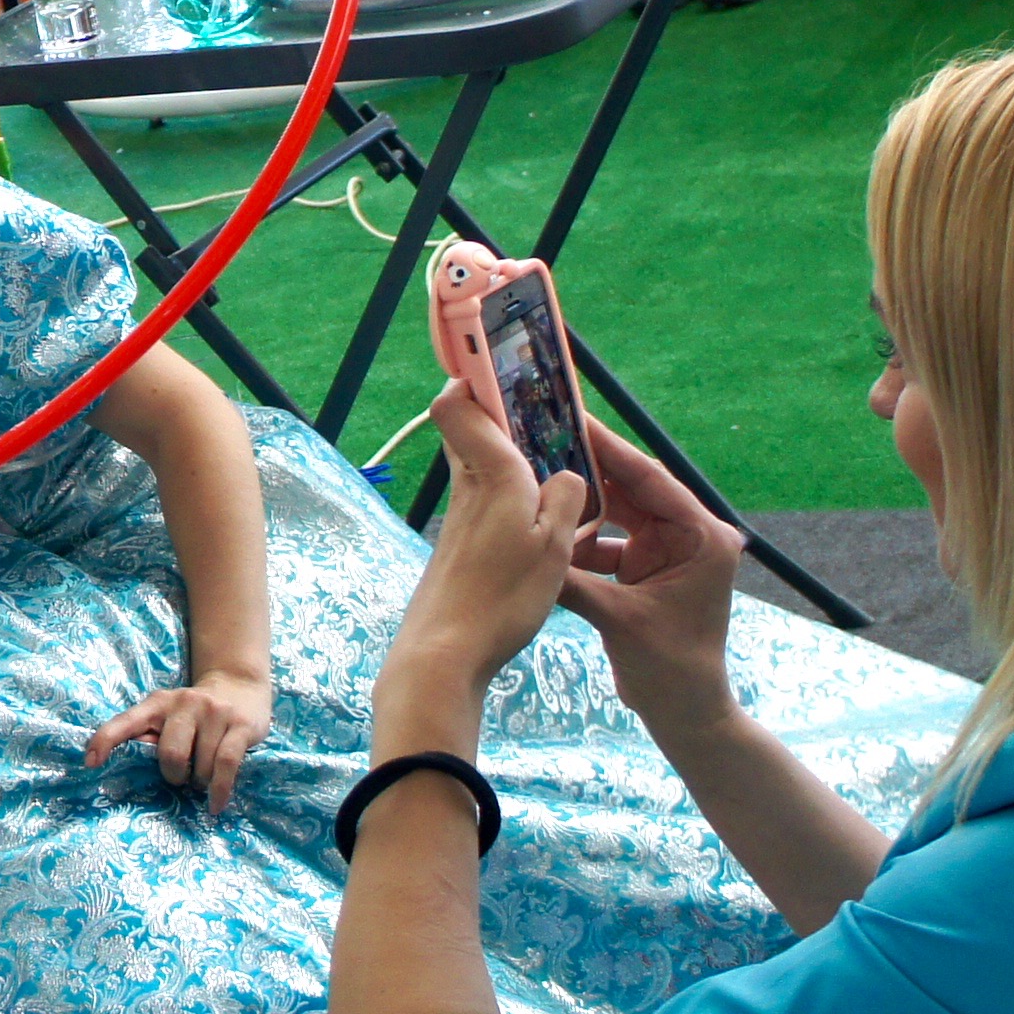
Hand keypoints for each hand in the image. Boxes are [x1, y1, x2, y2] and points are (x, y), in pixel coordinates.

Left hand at [84, 666, 276, 812]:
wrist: (240, 685)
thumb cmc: (194, 713)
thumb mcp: (167, 717)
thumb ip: (148, 737)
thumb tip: (125, 770)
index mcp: (157, 703)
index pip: (125, 722)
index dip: (105, 740)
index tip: (91, 764)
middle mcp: (184, 703)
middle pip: (170, 754)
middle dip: (174, 776)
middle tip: (182, 778)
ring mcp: (214, 713)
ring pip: (201, 764)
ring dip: (200, 783)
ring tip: (202, 780)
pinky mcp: (240, 725)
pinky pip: (226, 765)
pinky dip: (219, 790)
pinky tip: (215, 804)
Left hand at [398, 378, 594, 692]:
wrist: (444, 653)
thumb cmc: (501, 598)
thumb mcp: (553, 547)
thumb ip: (566, 500)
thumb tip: (569, 476)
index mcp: (492, 475)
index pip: (456, 405)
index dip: (469, 377)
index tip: (494, 360)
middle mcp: (469, 488)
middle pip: (472, 431)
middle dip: (501, 413)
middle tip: (543, 409)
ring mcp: (461, 518)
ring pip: (482, 467)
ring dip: (510, 457)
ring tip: (553, 464)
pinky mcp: (460, 546)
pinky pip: (486, 502)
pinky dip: (510, 497)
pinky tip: (535, 517)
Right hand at [557, 416, 743, 735]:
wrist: (685, 713)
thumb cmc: (670, 669)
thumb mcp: (618, 619)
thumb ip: (573, 579)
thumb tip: (526, 544)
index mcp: (703, 537)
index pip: (651, 480)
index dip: (610, 449)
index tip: (573, 419)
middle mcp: (691, 535)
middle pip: (634, 489)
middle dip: (589, 470)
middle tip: (543, 440)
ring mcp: (669, 551)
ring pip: (618, 514)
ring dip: (581, 508)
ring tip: (538, 483)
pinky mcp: (649, 568)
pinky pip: (610, 542)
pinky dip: (581, 542)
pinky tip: (548, 536)